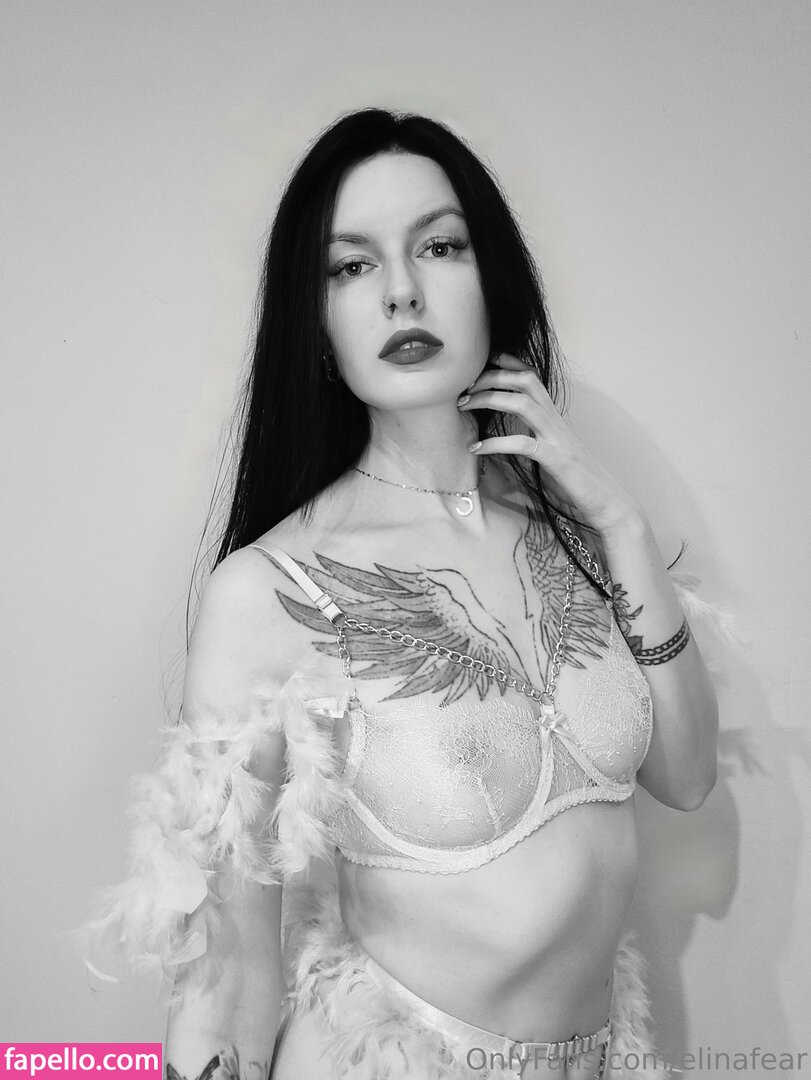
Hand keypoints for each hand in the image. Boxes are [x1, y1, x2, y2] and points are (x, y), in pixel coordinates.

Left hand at [457, 353, 641, 534]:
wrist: (607, 502)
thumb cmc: (575, 481)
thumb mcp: (550, 455)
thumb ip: (531, 441)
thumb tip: (503, 442)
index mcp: (554, 418)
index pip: (532, 378)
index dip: (508, 363)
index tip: (483, 362)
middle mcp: (556, 422)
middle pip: (525, 382)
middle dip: (492, 377)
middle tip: (465, 389)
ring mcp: (557, 439)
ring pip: (523, 404)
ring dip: (490, 399)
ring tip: (465, 406)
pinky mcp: (556, 460)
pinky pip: (522, 444)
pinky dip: (495, 443)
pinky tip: (476, 449)